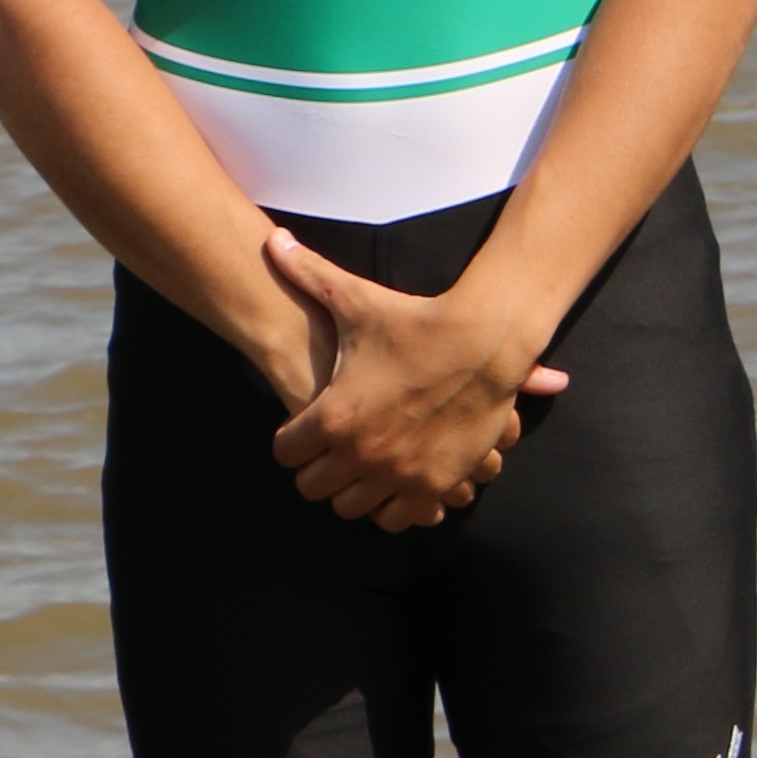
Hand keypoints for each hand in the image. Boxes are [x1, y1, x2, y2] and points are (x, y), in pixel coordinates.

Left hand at [262, 229, 572, 530]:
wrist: (486, 340)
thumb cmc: (417, 321)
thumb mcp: (358, 300)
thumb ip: (307, 274)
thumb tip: (270, 239)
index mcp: (333, 416)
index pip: (286, 454)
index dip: (293, 440)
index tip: (306, 429)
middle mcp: (360, 454)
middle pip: (313, 488)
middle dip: (320, 469)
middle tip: (335, 449)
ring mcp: (398, 474)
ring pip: (352, 508)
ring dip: (355, 490)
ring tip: (365, 465)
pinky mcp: (434, 485)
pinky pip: (398, 518)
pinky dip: (395, 505)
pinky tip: (398, 479)